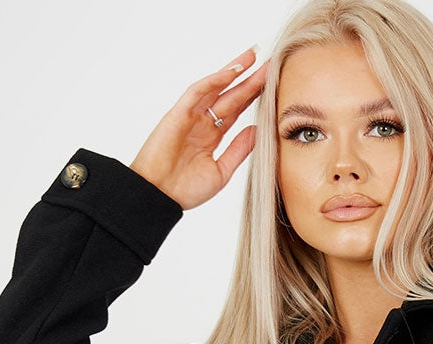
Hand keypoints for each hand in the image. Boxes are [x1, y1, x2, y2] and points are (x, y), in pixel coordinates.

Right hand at [128, 46, 268, 209]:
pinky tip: (232, 72)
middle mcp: (202, 123)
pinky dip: (214, 81)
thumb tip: (259, 131)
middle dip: (249, 80)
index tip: (272, 84)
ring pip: (216, 88)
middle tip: (269, 63)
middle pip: (230, 96)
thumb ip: (239, 150)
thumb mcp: (222, 172)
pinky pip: (197, 92)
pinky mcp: (178, 113)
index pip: (237, 110)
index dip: (254, 96)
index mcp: (212, 137)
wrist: (160, 197)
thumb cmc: (185, 190)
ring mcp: (190, 116)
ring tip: (253, 57)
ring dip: (234, 71)